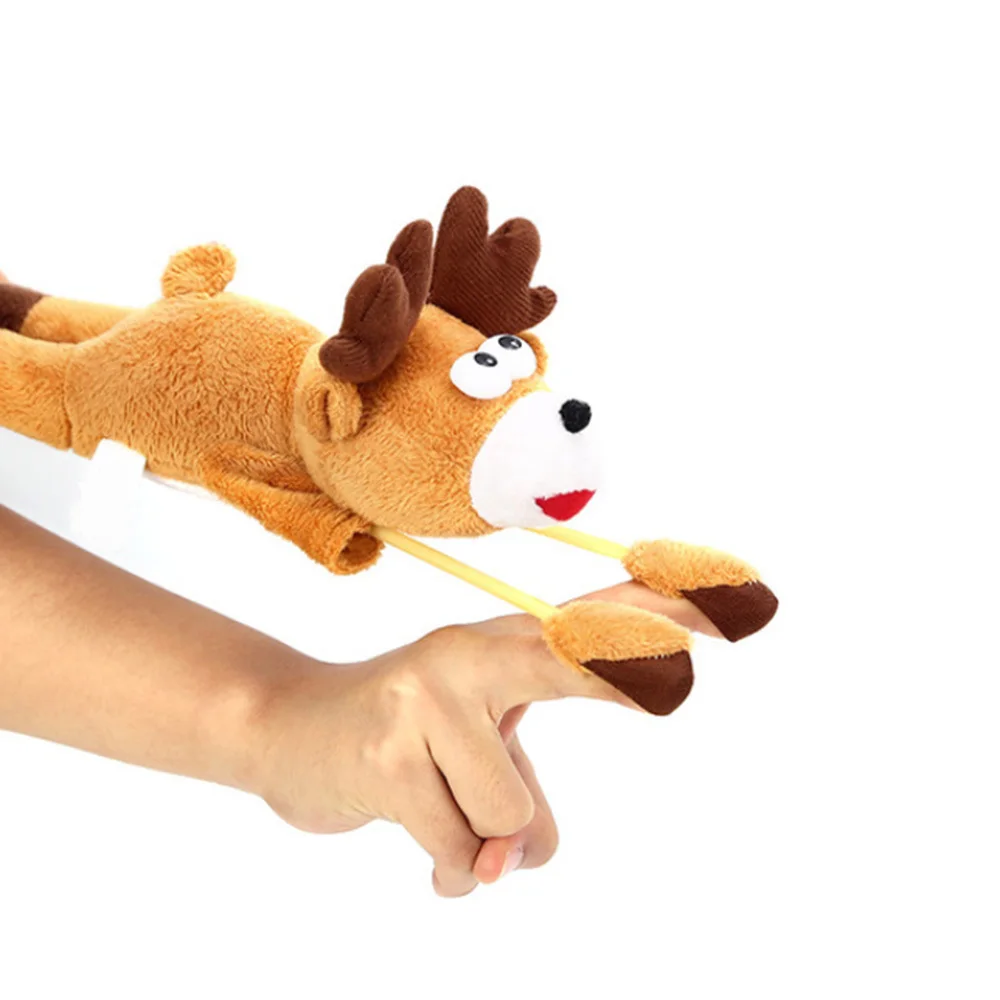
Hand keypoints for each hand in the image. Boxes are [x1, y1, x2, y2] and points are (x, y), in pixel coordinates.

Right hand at [251, 581, 719, 896]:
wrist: (285, 730)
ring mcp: (423, 702)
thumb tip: (515, 860)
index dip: (660, 613)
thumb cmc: (405, 741)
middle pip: (563, 660)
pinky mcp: (387, 760)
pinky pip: (463, 853)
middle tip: (692, 663)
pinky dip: (454, 870)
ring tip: (446, 813)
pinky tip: (423, 839)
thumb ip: (523, 799)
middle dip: (629, 666)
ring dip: (487, 843)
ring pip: (511, 816)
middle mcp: (465, 655)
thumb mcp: (475, 743)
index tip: (732, 605)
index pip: (588, 625)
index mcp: (496, 645)